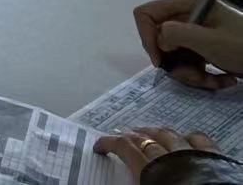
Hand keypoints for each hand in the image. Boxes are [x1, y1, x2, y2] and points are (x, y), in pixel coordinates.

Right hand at [96, 127, 224, 181]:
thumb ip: (133, 181)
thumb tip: (118, 177)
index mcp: (148, 169)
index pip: (123, 147)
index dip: (108, 143)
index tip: (99, 146)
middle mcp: (167, 157)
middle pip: (144, 138)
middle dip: (130, 135)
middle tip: (122, 134)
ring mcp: (190, 155)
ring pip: (169, 135)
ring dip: (155, 131)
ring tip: (147, 131)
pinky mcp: (212, 157)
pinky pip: (198, 140)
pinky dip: (188, 136)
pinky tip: (184, 137)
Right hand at [135, 0, 242, 86]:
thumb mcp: (209, 40)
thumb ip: (176, 34)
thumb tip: (159, 40)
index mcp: (185, 3)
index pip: (146, 14)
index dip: (147, 38)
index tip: (160, 62)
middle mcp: (186, 14)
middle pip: (159, 39)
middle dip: (174, 63)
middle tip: (193, 77)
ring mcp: (195, 32)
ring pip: (174, 55)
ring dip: (191, 74)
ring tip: (214, 82)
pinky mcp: (204, 47)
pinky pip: (190, 62)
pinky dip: (204, 76)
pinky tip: (224, 80)